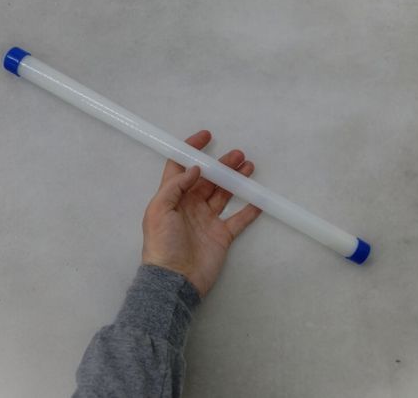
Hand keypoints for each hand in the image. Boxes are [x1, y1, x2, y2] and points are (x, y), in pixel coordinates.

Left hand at [142, 130, 261, 296]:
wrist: (174, 280)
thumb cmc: (162, 244)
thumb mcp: (159, 210)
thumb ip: (175, 186)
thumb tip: (195, 169)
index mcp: (173, 197)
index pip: (181, 168)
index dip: (191, 150)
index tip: (205, 137)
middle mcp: (190, 205)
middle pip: (209, 179)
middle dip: (222, 165)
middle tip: (238, 155)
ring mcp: (207, 220)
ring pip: (224, 194)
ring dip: (236, 180)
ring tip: (249, 167)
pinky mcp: (221, 236)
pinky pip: (238, 219)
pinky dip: (249, 209)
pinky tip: (258, 198)